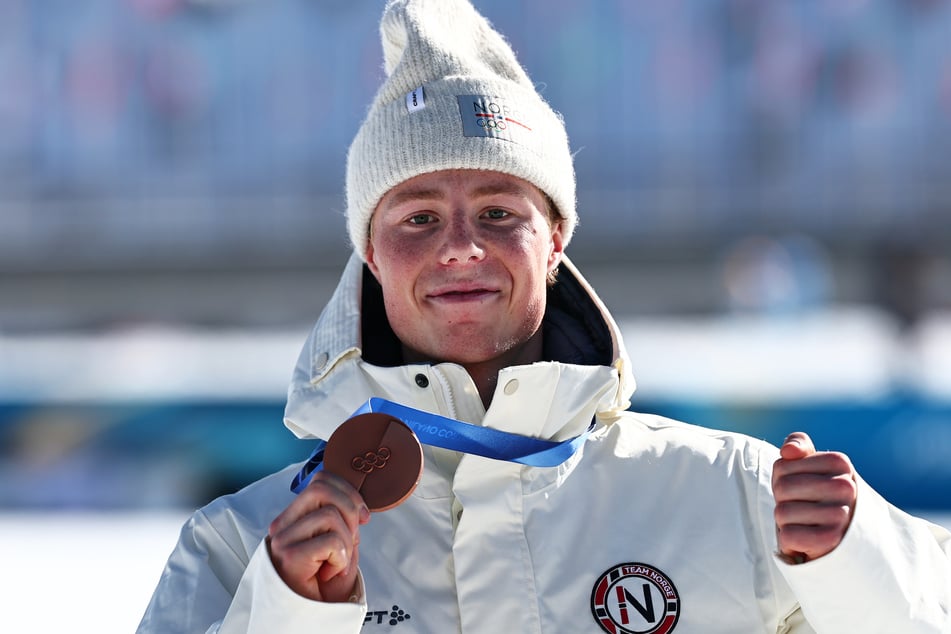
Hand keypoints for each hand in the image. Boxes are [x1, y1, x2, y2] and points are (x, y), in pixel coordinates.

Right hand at [267, 471, 370, 601]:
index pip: (320, 480)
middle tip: (352, 538)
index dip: (348, 492)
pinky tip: (331, 572)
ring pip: (330, 515)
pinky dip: (341, 559)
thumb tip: (356, 499)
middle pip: (322, 489)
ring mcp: (283, 540)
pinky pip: (331, 541)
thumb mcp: (338, 539)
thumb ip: (341, 516)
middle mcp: (282, 525)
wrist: (315, 614)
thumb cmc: (325, 580)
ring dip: (346, 542)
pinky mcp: (289, 556)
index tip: (362, 517)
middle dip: (349, 510)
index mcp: (292, 516)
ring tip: (337, 561)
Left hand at [772, 432, 856, 562]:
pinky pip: (788, 535)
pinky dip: (788, 541)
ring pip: (782, 512)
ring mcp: (842, 515)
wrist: (841, 540)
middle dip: (783, 501)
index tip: (801, 489)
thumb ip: (799, 446)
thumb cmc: (816, 496)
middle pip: (782, 488)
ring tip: (805, 524)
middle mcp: (846, 487)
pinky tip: (805, 541)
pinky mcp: (832, 540)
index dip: (781, 480)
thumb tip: (788, 451)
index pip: (781, 466)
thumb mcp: (808, 466)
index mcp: (840, 463)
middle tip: (801, 509)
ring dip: (786, 522)